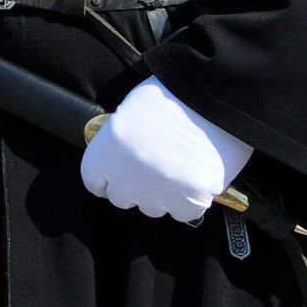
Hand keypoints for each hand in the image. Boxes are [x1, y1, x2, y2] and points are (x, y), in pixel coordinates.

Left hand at [81, 76, 254, 222]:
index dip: (105, 178)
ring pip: (153, 208)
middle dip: (133, 187)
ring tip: (177, 169)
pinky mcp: (190, 202)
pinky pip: (185, 212)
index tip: (114, 176)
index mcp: (107, 151)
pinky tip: (196, 179)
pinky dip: (190, 202)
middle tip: (151, 170)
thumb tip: (121, 154)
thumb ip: (120, 140)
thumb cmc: (173, 94)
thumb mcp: (131, 110)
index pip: (93, 180)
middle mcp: (128, 178)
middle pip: (121, 197)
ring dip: (161, 195)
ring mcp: (159, 193)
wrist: (214, 97)